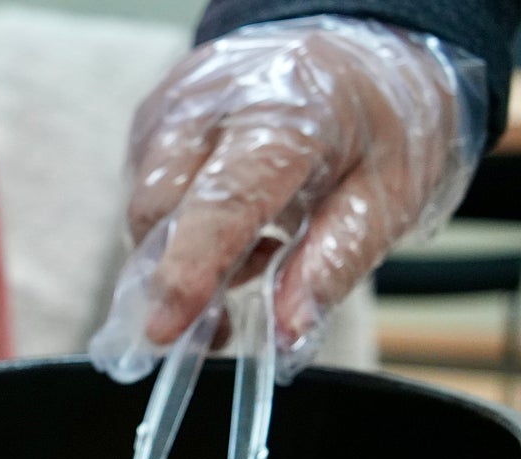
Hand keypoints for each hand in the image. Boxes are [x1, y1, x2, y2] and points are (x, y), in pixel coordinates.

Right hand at [90, 16, 482, 383]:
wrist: (360, 45)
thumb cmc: (380, 120)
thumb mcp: (390, 195)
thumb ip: (334, 264)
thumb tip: (287, 335)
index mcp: (285, 115)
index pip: (220, 202)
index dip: (187, 272)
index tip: (165, 330)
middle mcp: (214, 102)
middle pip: (160, 212)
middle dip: (178, 278)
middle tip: (220, 325)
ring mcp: (175, 105)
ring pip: (145, 209)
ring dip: (180, 255)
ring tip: (253, 254)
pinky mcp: (155, 117)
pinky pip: (146, 191)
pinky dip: (180, 225)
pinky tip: (231, 220)